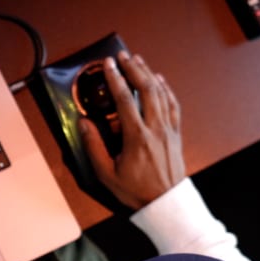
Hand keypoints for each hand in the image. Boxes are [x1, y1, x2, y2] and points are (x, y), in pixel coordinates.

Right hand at [80, 50, 185, 209]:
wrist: (165, 204)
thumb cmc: (136, 191)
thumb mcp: (107, 174)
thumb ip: (94, 146)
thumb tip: (84, 124)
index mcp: (137, 138)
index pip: (124, 100)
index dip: (115, 78)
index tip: (108, 65)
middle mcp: (155, 129)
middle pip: (146, 89)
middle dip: (133, 68)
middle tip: (123, 56)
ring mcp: (168, 130)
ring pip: (161, 93)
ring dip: (148, 74)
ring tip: (138, 61)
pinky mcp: (176, 133)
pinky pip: (173, 104)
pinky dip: (166, 89)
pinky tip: (159, 80)